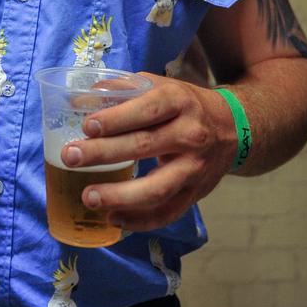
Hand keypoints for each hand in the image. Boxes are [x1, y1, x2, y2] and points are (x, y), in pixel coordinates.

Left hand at [60, 74, 236, 231]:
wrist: (235, 128)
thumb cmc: (185, 104)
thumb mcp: (160, 86)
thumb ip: (122, 90)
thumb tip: (78, 100)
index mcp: (178, 101)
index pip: (146, 110)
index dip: (116, 118)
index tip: (87, 126)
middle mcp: (190, 134)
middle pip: (144, 146)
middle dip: (104, 154)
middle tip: (71, 158)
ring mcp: (194, 168)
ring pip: (156, 188)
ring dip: (119, 196)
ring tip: (88, 197)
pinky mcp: (196, 194)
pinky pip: (167, 213)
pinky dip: (139, 220)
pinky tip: (113, 219)